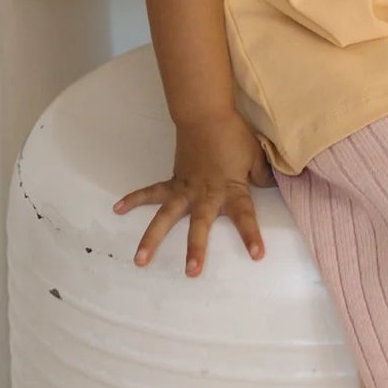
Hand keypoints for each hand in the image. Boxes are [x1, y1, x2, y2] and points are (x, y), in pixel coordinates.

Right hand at [113, 112, 273, 276]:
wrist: (206, 115)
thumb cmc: (234, 135)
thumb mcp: (255, 155)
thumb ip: (262, 175)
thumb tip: (269, 186)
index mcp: (230, 190)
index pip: (245, 216)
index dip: (251, 235)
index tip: (256, 255)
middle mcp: (205, 195)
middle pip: (200, 225)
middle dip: (196, 249)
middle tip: (191, 272)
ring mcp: (185, 189)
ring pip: (166, 216)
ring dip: (152, 238)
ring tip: (140, 260)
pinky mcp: (173, 181)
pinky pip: (151, 192)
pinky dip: (134, 199)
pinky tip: (117, 209)